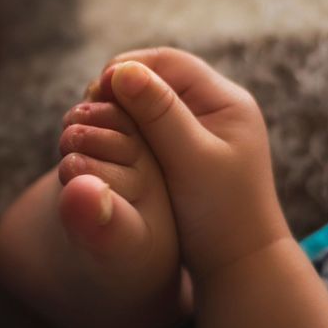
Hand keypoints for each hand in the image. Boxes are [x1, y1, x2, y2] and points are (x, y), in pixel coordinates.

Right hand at [88, 47, 290, 283]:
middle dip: (120, 87)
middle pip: (158, 77)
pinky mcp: (188, 152)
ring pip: (151, 102)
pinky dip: (127, 129)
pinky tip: (109, 144)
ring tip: (93, 125)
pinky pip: (150, 127)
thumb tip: (123, 72)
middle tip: (88, 107)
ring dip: (120, 108)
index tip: (94, 90)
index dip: (129, 68)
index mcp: (226, 102)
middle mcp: (216, 109)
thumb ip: (159, 115)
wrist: (240, 265)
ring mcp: (202, 130)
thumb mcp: (190, 160)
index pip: (169, 61)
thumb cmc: (221, 215)